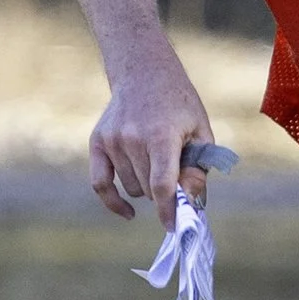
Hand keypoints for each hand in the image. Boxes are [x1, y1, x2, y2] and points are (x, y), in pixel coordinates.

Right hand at [87, 51, 214, 219]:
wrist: (143, 72)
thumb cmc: (178, 104)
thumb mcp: (200, 130)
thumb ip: (197, 168)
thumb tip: (191, 204)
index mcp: (161, 135)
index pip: (162, 185)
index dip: (169, 211)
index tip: (174, 227)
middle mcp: (132, 138)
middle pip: (147, 190)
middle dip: (164, 193)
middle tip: (176, 177)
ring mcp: (112, 140)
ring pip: (130, 188)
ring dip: (145, 187)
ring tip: (156, 162)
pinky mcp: (97, 142)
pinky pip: (100, 184)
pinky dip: (113, 201)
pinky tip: (129, 212)